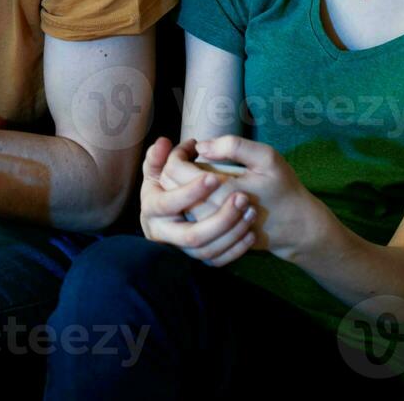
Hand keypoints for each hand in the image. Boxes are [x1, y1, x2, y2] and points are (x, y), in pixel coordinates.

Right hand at [139, 137, 257, 266]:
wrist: (181, 210)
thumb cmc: (173, 180)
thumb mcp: (164, 166)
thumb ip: (162, 155)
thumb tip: (164, 142)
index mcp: (153, 207)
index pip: (168, 203)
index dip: (190, 191)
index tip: (213, 177)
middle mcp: (163, 232)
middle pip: (192, 235)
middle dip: (220, 219)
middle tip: (243, 198)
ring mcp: (181, 248)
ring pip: (207, 250)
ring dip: (232, 231)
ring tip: (250, 210)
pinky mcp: (197, 257)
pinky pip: (216, 260)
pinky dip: (235, 248)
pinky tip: (250, 232)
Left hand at [165, 135, 331, 262]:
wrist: (293, 226)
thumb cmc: (281, 188)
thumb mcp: (267, 158)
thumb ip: (234, 146)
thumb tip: (201, 146)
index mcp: (221, 191)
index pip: (175, 169)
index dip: (178, 152)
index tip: (192, 144)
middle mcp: (208, 214)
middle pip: (168, 186)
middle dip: (173, 164)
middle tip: (190, 152)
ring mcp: (206, 229)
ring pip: (173, 203)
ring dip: (176, 182)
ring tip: (194, 168)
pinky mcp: (208, 237)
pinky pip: (184, 216)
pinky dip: (184, 199)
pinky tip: (199, 189)